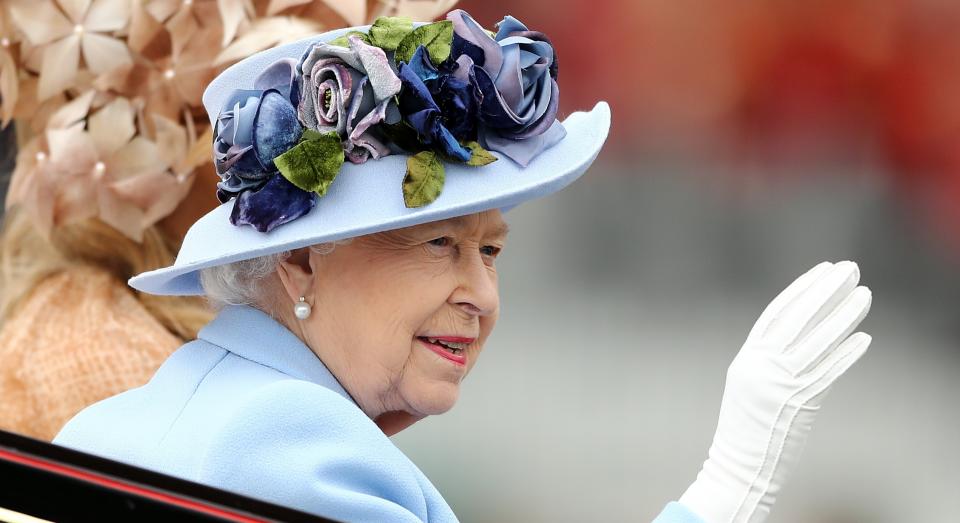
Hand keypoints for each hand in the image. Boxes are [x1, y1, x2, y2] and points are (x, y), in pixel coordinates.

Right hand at [678, 261, 871, 522]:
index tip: (824, 270)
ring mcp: (780, 383)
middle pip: (798, 318)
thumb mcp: (750, 381)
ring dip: (844, 315)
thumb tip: (807, 330)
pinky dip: (846, 354)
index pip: (777, 312)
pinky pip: (828, 372)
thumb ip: (770, 356)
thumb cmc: (748, 424)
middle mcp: (762, 364)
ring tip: (865, 295)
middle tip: (849, 269)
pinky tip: (864, 337)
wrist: (739, 462)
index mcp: (748, 356)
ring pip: (818, 341)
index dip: (802, 288)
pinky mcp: (799, 403)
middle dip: (825, 290)